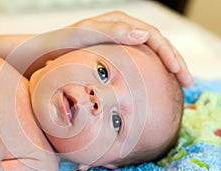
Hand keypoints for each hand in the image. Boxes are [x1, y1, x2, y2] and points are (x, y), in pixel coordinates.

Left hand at [69, 11, 192, 86]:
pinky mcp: (114, 54)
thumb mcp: (85, 34)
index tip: (180, 72)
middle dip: (175, 62)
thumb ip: (113, 31)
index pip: (154, 36)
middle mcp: (122, 30)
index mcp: (120, 23)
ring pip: (150, 54)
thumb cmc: (62, 44)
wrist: (45, 53)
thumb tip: (146, 34)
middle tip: (188, 82)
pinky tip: (156, 84)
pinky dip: (151, 72)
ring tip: (179, 85)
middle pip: (157, 44)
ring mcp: (118, 43)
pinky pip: (138, 62)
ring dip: (166, 68)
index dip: (170, 54)